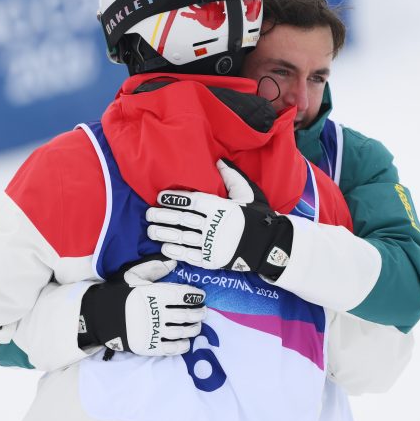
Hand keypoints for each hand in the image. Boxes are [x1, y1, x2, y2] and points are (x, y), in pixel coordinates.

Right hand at [79, 256, 205, 356]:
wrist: (99, 315)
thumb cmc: (118, 293)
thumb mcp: (133, 275)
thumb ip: (155, 268)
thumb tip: (174, 262)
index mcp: (155, 294)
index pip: (183, 295)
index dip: (195, 296)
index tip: (200, 296)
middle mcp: (157, 313)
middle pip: (186, 314)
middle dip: (199, 313)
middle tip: (203, 311)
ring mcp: (153, 331)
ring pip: (182, 331)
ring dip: (193, 328)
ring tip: (196, 325)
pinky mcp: (149, 346)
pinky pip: (172, 348)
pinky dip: (183, 345)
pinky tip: (186, 341)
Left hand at [146, 159, 293, 277]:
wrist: (270, 245)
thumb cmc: (258, 217)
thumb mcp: (248, 193)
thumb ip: (232, 177)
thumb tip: (219, 161)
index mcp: (220, 207)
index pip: (192, 201)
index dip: (175, 199)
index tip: (160, 197)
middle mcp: (213, 226)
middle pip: (183, 220)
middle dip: (163, 216)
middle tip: (148, 214)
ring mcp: (212, 244)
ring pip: (183, 238)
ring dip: (165, 234)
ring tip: (151, 231)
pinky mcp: (212, 260)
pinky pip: (190, 255)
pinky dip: (176, 252)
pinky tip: (165, 248)